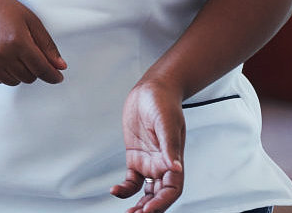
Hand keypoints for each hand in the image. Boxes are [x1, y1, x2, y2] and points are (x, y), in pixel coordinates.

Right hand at [0, 0, 65, 84]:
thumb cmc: (1, 8)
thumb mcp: (31, 20)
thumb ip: (47, 45)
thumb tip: (60, 66)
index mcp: (18, 42)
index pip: (42, 69)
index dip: (53, 75)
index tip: (58, 77)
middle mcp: (2, 55)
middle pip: (29, 77)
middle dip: (35, 69)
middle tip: (30, 53)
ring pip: (14, 81)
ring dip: (20, 72)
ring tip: (14, 52)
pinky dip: (5, 73)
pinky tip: (2, 56)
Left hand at [110, 78, 185, 211]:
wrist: (152, 90)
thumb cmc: (164, 103)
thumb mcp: (167, 123)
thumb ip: (169, 147)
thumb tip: (175, 167)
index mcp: (174, 160)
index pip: (172, 189)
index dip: (162, 203)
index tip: (148, 211)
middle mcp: (163, 164)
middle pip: (159, 196)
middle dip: (149, 209)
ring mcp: (149, 162)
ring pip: (146, 192)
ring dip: (139, 205)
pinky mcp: (136, 157)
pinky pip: (132, 180)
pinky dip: (125, 189)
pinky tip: (116, 191)